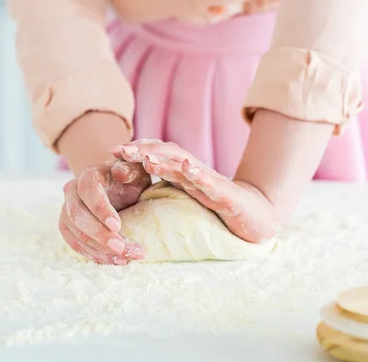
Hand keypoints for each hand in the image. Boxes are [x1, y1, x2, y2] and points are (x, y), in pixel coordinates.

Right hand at [59, 159, 149, 264]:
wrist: (118, 188)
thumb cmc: (129, 179)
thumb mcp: (135, 171)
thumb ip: (129, 169)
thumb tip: (120, 173)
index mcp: (89, 175)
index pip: (89, 190)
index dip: (100, 209)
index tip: (117, 226)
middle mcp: (72, 191)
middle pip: (77, 215)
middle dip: (99, 234)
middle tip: (121, 248)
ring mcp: (67, 210)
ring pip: (75, 233)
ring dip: (99, 249)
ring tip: (124, 258)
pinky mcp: (68, 227)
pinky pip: (75, 244)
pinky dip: (94, 255)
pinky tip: (114, 260)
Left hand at [111, 140, 277, 242]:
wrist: (255, 217)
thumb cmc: (217, 206)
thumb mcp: (185, 195)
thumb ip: (164, 186)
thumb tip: (131, 188)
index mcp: (182, 173)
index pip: (156, 156)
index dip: (135, 152)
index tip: (112, 152)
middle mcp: (194, 172)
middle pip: (166, 154)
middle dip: (143, 150)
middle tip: (120, 151)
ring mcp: (210, 181)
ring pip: (185, 166)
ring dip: (165, 160)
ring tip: (146, 158)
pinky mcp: (226, 195)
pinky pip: (210, 182)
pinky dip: (198, 174)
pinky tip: (187, 167)